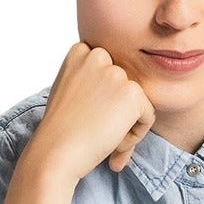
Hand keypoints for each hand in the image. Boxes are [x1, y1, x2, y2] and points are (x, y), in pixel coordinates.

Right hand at [26, 41, 156, 180]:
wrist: (56, 151)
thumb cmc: (59, 130)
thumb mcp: (69, 93)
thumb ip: (91, 83)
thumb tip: (116, 95)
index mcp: (80, 52)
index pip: (109, 74)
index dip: (104, 100)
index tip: (89, 118)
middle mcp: (99, 56)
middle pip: (124, 87)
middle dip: (117, 113)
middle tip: (97, 132)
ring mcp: (116, 73)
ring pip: (136, 103)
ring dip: (126, 125)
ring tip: (104, 139)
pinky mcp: (132, 93)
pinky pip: (148, 116)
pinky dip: (136, 135)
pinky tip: (114, 143)